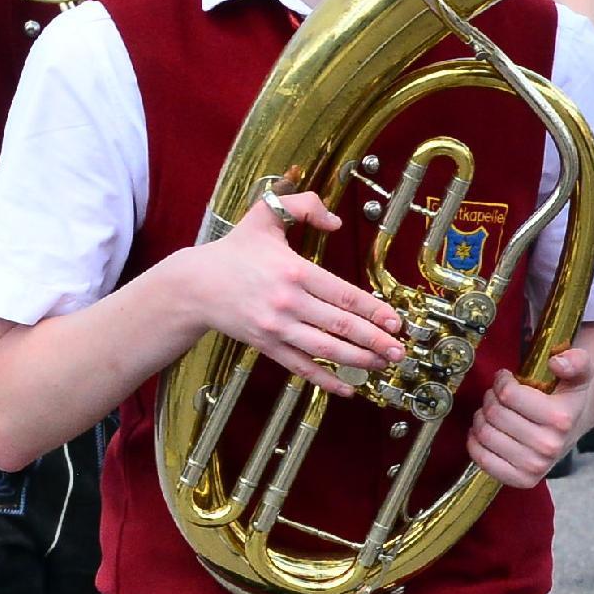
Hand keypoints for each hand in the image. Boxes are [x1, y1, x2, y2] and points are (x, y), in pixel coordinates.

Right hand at [180, 191, 401, 390]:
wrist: (193, 285)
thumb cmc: (235, 249)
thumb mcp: (266, 214)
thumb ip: (304, 205)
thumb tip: (337, 220)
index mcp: (294, 271)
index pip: (344, 295)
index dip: (374, 311)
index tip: (396, 321)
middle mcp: (288, 303)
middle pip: (340, 326)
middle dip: (375, 340)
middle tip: (400, 351)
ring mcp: (277, 328)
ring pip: (325, 350)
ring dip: (358, 361)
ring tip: (383, 365)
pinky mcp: (266, 345)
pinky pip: (300, 367)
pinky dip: (324, 380)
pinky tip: (347, 388)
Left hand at [464, 346, 593, 489]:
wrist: (573, 428)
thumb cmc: (568, 398)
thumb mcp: (579, 372)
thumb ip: (576, 360)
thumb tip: (557, 363)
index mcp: (562, 419)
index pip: (508, 394)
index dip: (501, 381)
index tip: (506, 379)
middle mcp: (549, 446)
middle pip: (494, 413)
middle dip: (490, 398)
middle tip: (497, 396)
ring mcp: (535, 466)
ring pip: (485, 434)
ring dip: (481, 418)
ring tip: (492, 412)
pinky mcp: (521, 480)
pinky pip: (482, 459)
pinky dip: (475, 442)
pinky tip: (485, 431)